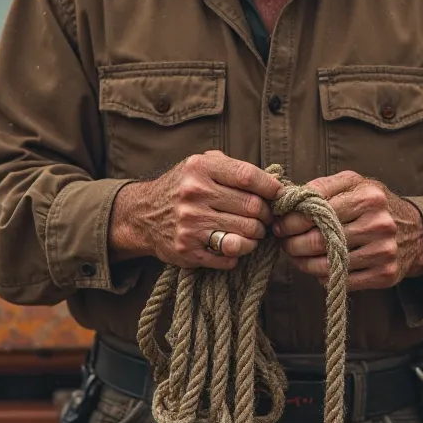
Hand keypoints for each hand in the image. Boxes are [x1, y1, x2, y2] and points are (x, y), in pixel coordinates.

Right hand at [109, 150, 282, 269]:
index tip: (279, 194)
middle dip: (266, 216)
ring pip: (246, 235)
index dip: (270, 187)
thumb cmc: (182, 187)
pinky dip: (238, 253)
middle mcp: (194, 194)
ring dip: (256, 236)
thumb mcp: (200, 165)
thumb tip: (273, 181)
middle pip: (252, 208)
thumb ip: (232, 167)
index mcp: (200, 169)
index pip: (248, 177)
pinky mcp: (188, 250)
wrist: (143, 215)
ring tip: (252, 232)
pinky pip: (230, 257)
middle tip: (266, 218)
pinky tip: (233, 244)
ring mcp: (190, 224)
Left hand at [272, 171, 422, 290]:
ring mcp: (383, 251)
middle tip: (281, 240)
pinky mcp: (385, 274)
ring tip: (294, 254)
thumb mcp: (355, 184)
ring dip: (301, 261)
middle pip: (318, 239)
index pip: (315, 210)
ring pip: (326, 264)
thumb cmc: (375, 204)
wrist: (416, 231)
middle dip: (291, 242)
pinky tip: (316, 266)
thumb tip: (287, 197)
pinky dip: (321, 276)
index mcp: (368, 196)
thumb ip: (322, 186)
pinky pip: (340, 281)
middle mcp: (378, 223)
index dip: (290, 218)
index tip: (278, 222)